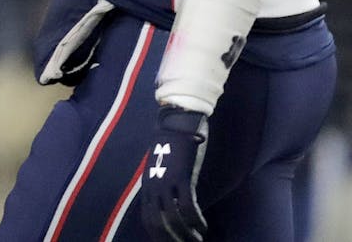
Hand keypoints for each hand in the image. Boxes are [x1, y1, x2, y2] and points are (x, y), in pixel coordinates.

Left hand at [141, 106, 208, 240]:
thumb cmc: (172, 143)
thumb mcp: (161, 167)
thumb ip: (162, 185)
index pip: (148, 219)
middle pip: (158, 222)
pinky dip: (196, 220)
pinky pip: (187, 206)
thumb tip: (169, 204)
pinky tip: (204, 226)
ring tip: (197, 239)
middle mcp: (153, 185)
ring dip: (186, 234)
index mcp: (147, 185)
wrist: (178, 120)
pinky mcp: (181, 176)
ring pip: (173, 218)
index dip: (159, 236)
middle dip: (171, 239)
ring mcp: (166, 181)